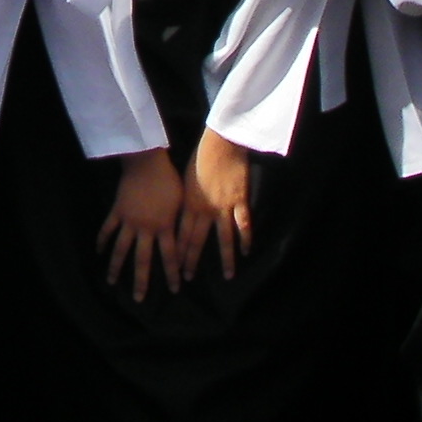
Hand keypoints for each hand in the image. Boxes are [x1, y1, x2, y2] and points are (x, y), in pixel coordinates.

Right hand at [98, 149, 186, 302]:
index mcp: (164, 226)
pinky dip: (102, 240)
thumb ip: (181, 222)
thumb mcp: (182, 202)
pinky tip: (98, 252)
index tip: (176, 289)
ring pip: (120, 249)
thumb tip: (188, 239)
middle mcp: (146, 228)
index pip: (170, 256)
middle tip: (139, 298)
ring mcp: (129, 221)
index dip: (173, 274)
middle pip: (142, 259)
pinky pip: (108, 229)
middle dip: (141, 281)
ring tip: (110, 282)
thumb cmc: (169, 179)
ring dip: (115, 267)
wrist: (147, 163)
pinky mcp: (117, 211)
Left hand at [179, 129, 255, 279]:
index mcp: (187, 203)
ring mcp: (223, 206)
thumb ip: (183, 200)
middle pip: (197, 240)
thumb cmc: (199, 156)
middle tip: (189, 279)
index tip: (174, 268)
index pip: (180, 234)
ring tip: (228, 276)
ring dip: (225, 258)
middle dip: (192, 261)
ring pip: (224, 238)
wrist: (220, 142)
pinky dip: (246, 239)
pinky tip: (247, 252)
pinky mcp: (239, 200)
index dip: (178, 252)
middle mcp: (204, 208)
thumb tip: (179, 214)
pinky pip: (243, 224)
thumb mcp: (184, 180)